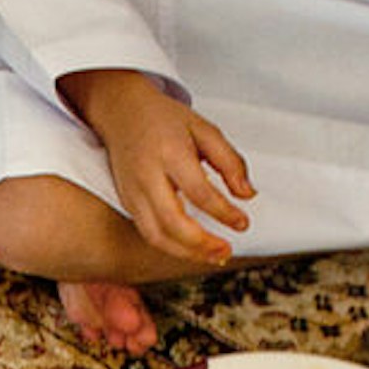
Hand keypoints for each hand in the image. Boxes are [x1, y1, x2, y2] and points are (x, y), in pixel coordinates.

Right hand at [63, 69, 251, 265]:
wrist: (121, 112)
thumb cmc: (163, 119)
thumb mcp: (204, 129)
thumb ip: (230, 161)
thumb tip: (247, 194)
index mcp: (169, 153)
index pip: (198, 191)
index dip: (223, 212)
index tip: (242, 222)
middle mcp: (147, 175)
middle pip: (172, 221)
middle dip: (201, 243)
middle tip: (226, 250)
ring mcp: (133, 192)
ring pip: (156, 236)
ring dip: (186, 253)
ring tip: (212, 256)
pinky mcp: (127, 203)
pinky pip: (149, 233)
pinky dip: (171, 247)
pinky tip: (192, 248)